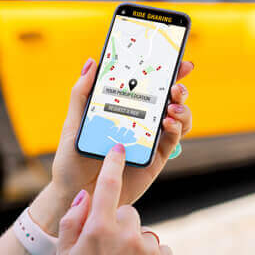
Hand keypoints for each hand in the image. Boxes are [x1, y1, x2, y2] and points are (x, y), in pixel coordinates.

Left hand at [50, 58, 193, 210]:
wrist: (75, 194)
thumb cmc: (72, 159)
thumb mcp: (73, 123)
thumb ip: (81, 94)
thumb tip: (92, 62)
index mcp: (124, 109)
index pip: (148, 86)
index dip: (165, 72)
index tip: (177, 60)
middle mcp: (141, 122)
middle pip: (169, 99)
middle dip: (179, 87)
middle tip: (176, 85)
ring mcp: (150, 140)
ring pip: (178, 118)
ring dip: (181, 108)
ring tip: (171, 107)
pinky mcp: (156, 159)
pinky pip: (172, 141)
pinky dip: (175, 129)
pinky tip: (167, 123)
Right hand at [55, 144, 173, 254]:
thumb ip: (73, 222)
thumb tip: (87, 196)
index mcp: (98, 230)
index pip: (108, 184)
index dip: (114, 163)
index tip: (120, 147)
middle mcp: (127, 235)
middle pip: (126, 214)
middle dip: (116, 227)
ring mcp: (150, 251)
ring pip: (142, 234)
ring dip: (133, 246)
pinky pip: (159, 251)